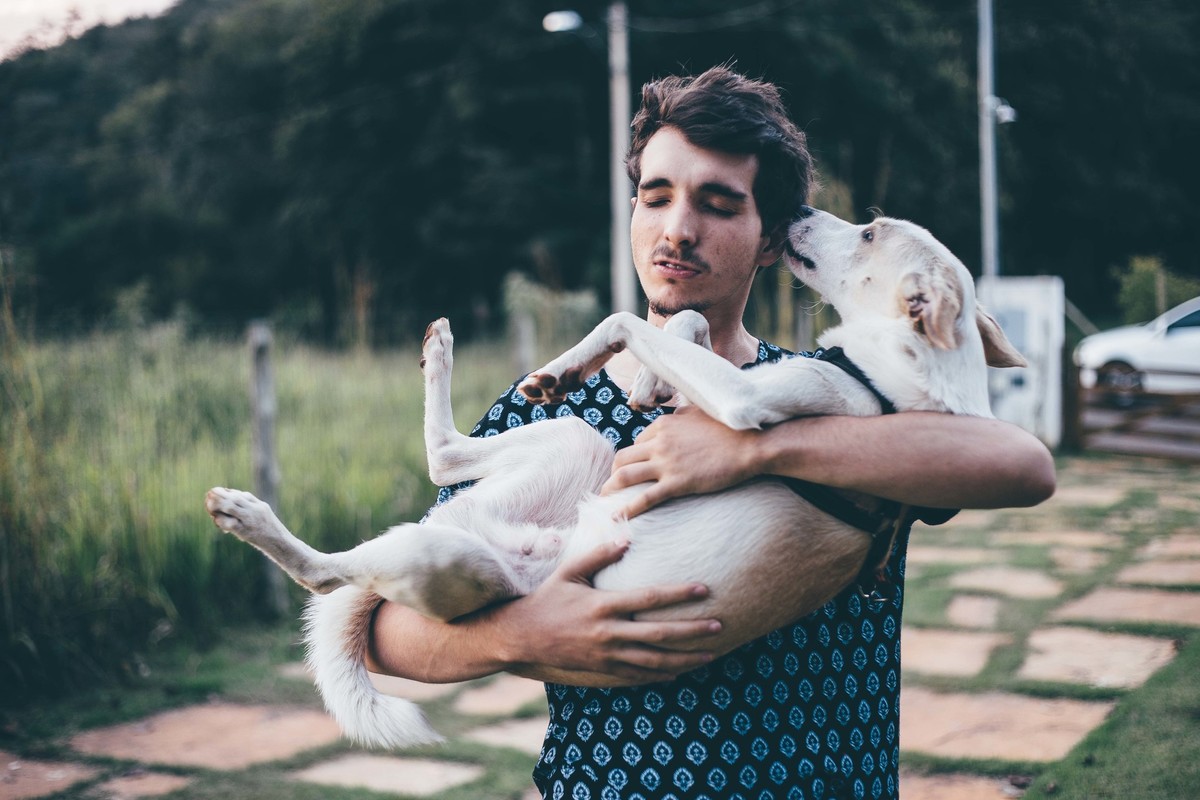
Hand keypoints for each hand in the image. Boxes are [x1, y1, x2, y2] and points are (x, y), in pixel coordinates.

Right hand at [488, 538, 721, 684]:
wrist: (522, 637)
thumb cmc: (547, 598)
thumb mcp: (569, 571)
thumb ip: (598, 554)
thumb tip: (627, 536)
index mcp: (602, 605)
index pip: (648, 598)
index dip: (677, 594)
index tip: (702, 589)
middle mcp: (608, 632)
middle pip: (659, 635)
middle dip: (692, 631)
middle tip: (719, 626)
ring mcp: (606, 655)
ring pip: (654, 661)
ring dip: (684, 659)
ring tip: (710, 655)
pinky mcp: (602, 669)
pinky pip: (638, 676)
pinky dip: (661, 675)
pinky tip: (681, 672)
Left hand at [601, 406, 761, 518]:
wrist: (751, 445)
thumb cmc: (730, 429)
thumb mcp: (700, 412)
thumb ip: (681, 416)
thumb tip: (672, 418)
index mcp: (664, 425)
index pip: (637, 442)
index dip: (634, 457)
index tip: (634, 469)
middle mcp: (660, 442)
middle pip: (623, 457)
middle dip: (613, 472)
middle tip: (612, 486)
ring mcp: (667, 463)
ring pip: (625, 475)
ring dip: (611, 488)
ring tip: (605, 501)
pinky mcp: (677, 482)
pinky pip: (645, 498)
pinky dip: (627, 509)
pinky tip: (617, 518)